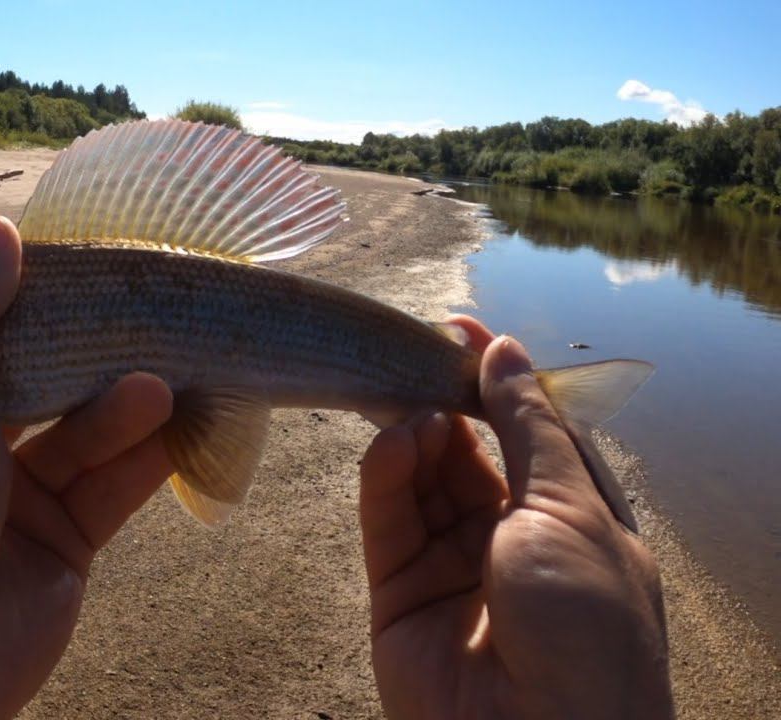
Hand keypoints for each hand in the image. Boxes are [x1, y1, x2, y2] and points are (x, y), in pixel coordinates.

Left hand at [0, 217, 174, 718]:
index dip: (36, 298)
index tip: (91, 263)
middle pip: (47, 379)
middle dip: (95, 352)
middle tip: (148, 315)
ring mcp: (20, 496)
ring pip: (88, 431)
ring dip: (125, 404)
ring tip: (163, 380)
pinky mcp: (67, 542)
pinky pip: (115, 485)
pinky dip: (147, 453)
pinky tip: (173, 419)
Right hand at [358, 316, 672, 719]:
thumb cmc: (584, 622)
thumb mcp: (572, 508)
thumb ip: (527, 426)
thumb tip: (505, 350)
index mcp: (573, 518)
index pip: (528, 432)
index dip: (497, 382)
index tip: (460, 328)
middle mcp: (512, 538)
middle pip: (468, 450)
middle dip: (444, 399)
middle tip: (412, 351)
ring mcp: (453, 566)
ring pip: (422, 480)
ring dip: (414, 434)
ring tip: (406, 403)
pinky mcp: (399, 592)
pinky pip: (387, 520)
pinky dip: (385, 476)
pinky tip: (391, 442)